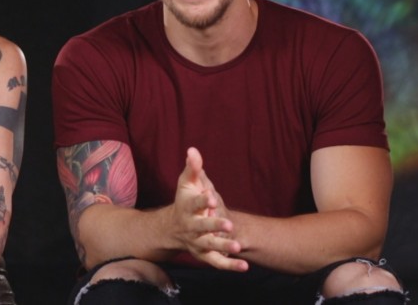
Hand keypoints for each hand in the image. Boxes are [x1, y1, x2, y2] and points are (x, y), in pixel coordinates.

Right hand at [172, 147, 247, 271]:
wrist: (173, 228)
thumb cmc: (184, 201)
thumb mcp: (187, 183)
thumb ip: (193, 168)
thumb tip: (193, 150)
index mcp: (186, 208)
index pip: (194, 204)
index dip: (203, 200)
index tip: (211, 196)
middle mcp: (190, 227)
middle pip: (201, 227)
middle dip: (213, 226)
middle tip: (228, 225)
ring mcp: (197, 242)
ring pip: (209, 247)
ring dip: (223, 247)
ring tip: (238, 246)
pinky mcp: (204, 255)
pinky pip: (217, 263)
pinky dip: (230, 266)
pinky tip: (245, 266)